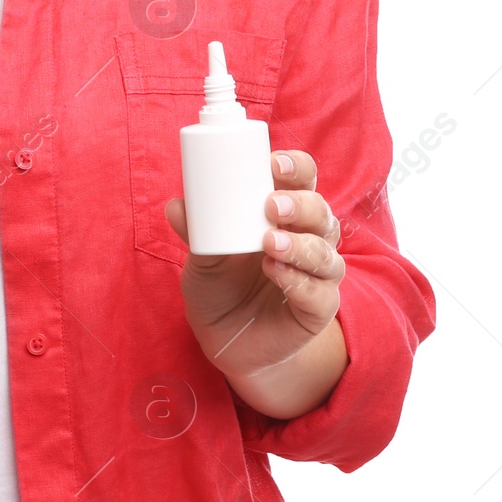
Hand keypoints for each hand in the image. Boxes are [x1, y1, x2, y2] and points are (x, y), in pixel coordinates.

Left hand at [163, 149, 343, 383]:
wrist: (224, 338)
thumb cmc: (218, 282)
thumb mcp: (202, 254)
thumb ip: (193, 229)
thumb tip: (176, 205)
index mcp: (285, 212)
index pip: (303, 179)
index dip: (296, 167)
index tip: (274, 163)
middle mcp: (308, 238)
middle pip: (320, 211)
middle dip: (300, 204)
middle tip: (271, 206)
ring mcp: (317, 274)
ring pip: (325, 252)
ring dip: (301, 244)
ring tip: (270, 242)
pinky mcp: (318, 310)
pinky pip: (321, 294)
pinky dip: (300, 281)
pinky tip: (276, 272)